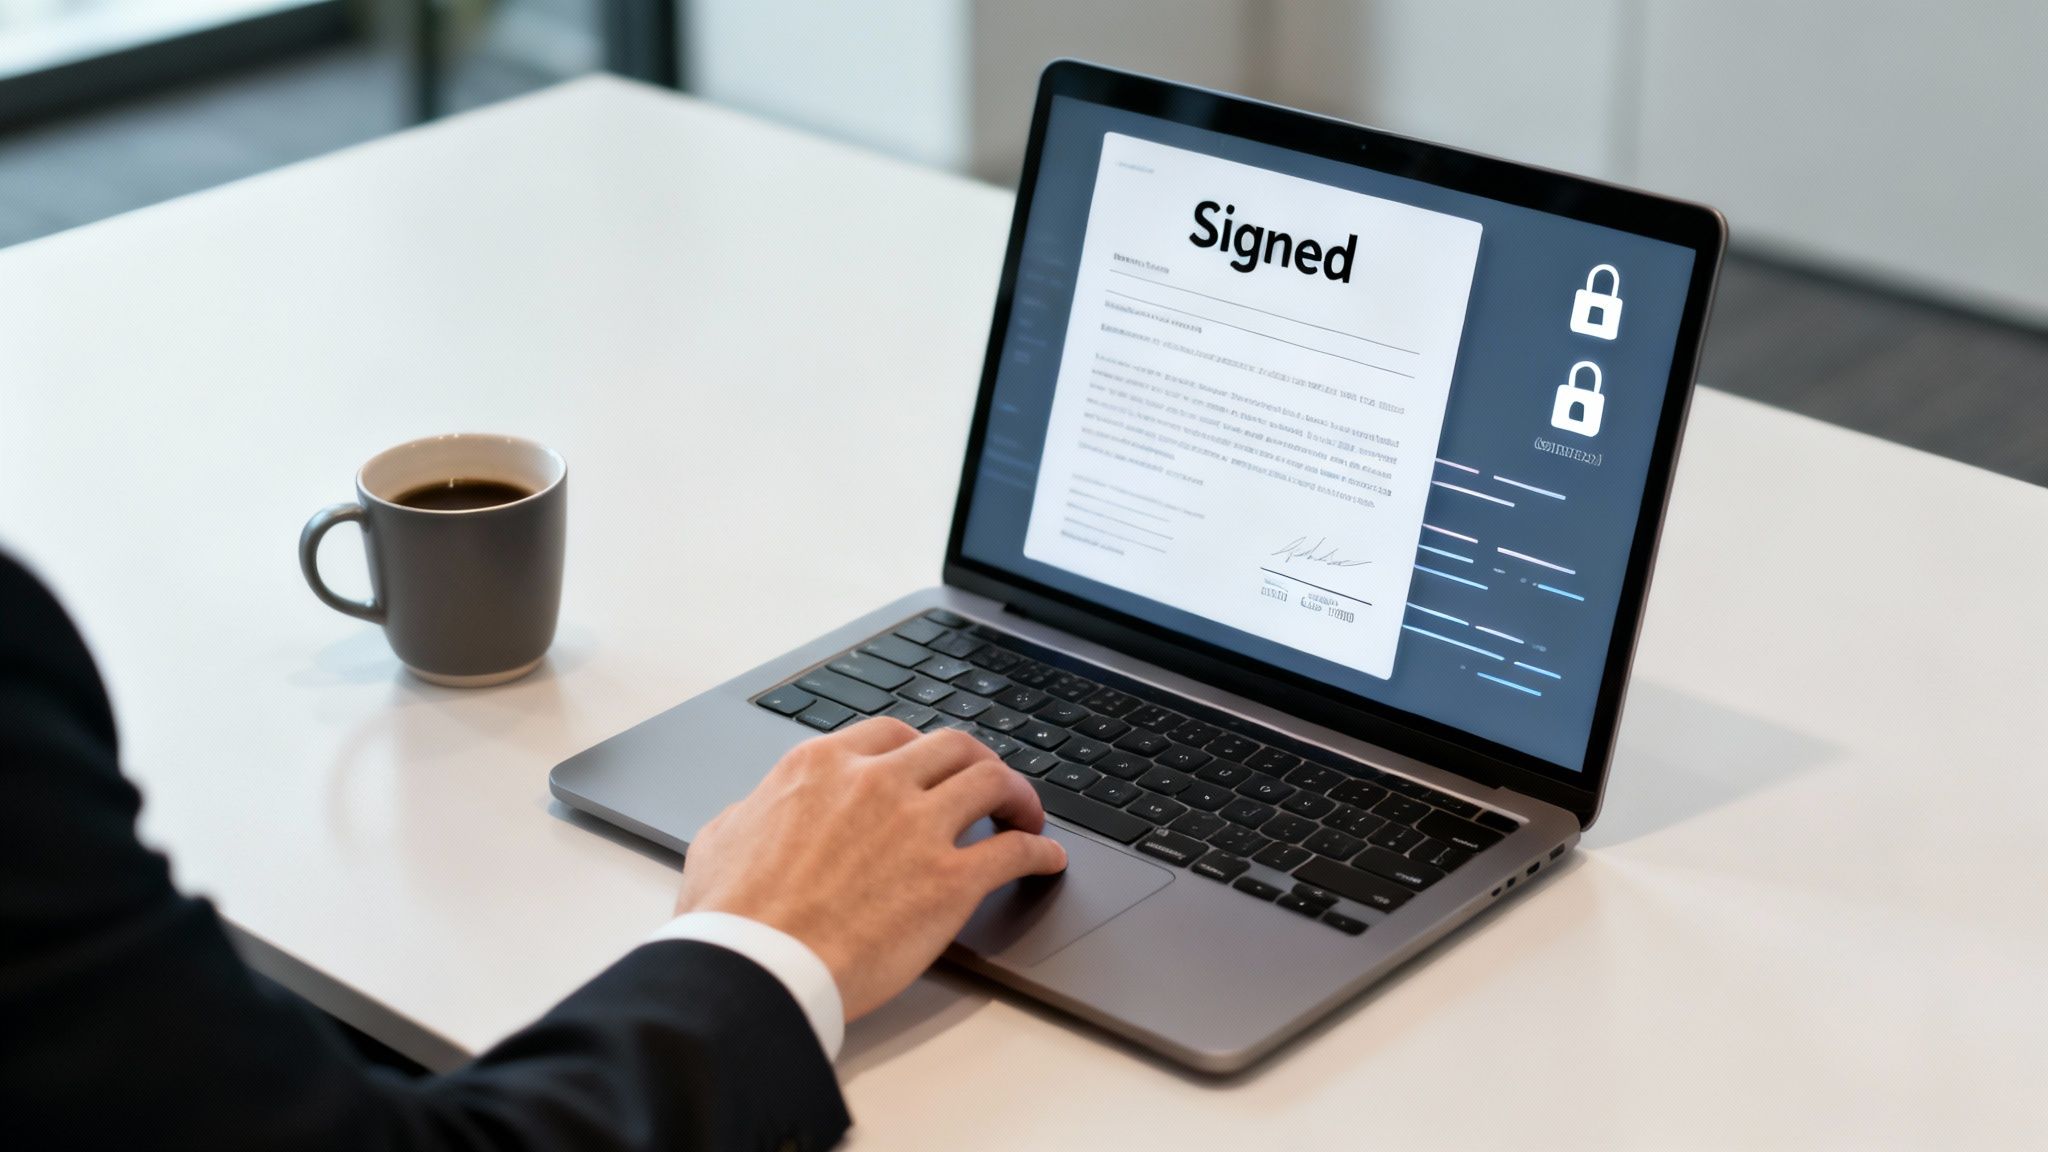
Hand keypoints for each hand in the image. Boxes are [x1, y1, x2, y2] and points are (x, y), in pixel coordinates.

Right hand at [673, 718, 1068, 1019]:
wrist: (756, 966)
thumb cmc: (731, 916)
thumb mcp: (722, 838)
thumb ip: (754, 812)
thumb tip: (759, 812)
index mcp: (821, 767)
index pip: (891, 735)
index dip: (921, 750)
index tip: (931, 768)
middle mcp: (875, 783)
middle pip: (952, 747)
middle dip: (977, 761)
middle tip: (988, 786)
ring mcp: (918, 827)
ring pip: (991, 780)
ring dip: (1016, 794)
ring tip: (1025, 814)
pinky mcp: (950, 880)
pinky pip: (1015, 850)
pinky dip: (1039, 850)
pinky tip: (1047, 860)